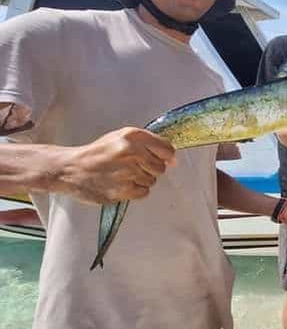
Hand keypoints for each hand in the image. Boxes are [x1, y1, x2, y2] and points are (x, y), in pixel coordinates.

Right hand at [54, 127, 175, 203]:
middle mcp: (132, 152)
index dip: (167, 156)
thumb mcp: (120, 138)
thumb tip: (173, 160)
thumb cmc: (97, 153)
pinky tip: (121, 183)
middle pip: (161, 167)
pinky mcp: (122, 190)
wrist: (71, 169)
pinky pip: (144, 192)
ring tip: (123, 174)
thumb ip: (148, 144)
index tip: (162, 159)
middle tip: (133, 167)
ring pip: (152, 180)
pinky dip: (135, 190)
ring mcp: (127, 172)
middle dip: (150, 168)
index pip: (167, 149)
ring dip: (141, 180)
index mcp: (132, 136)